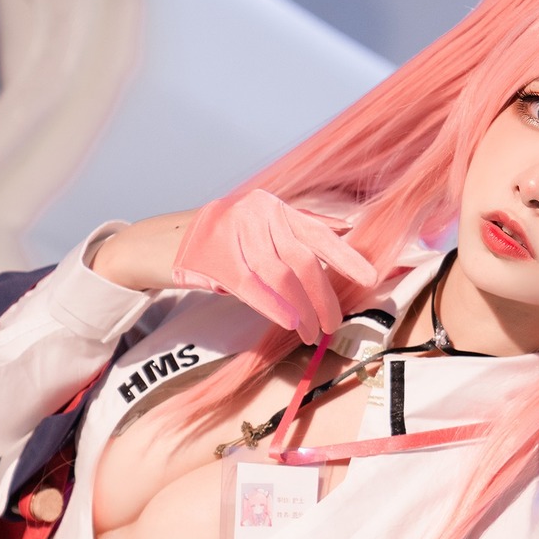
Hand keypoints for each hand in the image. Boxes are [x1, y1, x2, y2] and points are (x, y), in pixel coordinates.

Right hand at [171, 190, 376, 342]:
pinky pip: (252, 287)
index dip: (346, 256)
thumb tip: (346, 228)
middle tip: (333, 323)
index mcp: (275, 206)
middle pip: (302, 258)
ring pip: (279, 276)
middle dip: (322, 295)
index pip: (318, 232)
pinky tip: (290, 323)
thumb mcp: (263, 223)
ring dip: (301, 309)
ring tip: (312, 332)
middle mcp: (258, 214)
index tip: (370, 277)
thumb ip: (301, 227)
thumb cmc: (223, 237)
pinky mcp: (214, 259)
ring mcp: (234, 234)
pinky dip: (274, 307)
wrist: (167, 241)